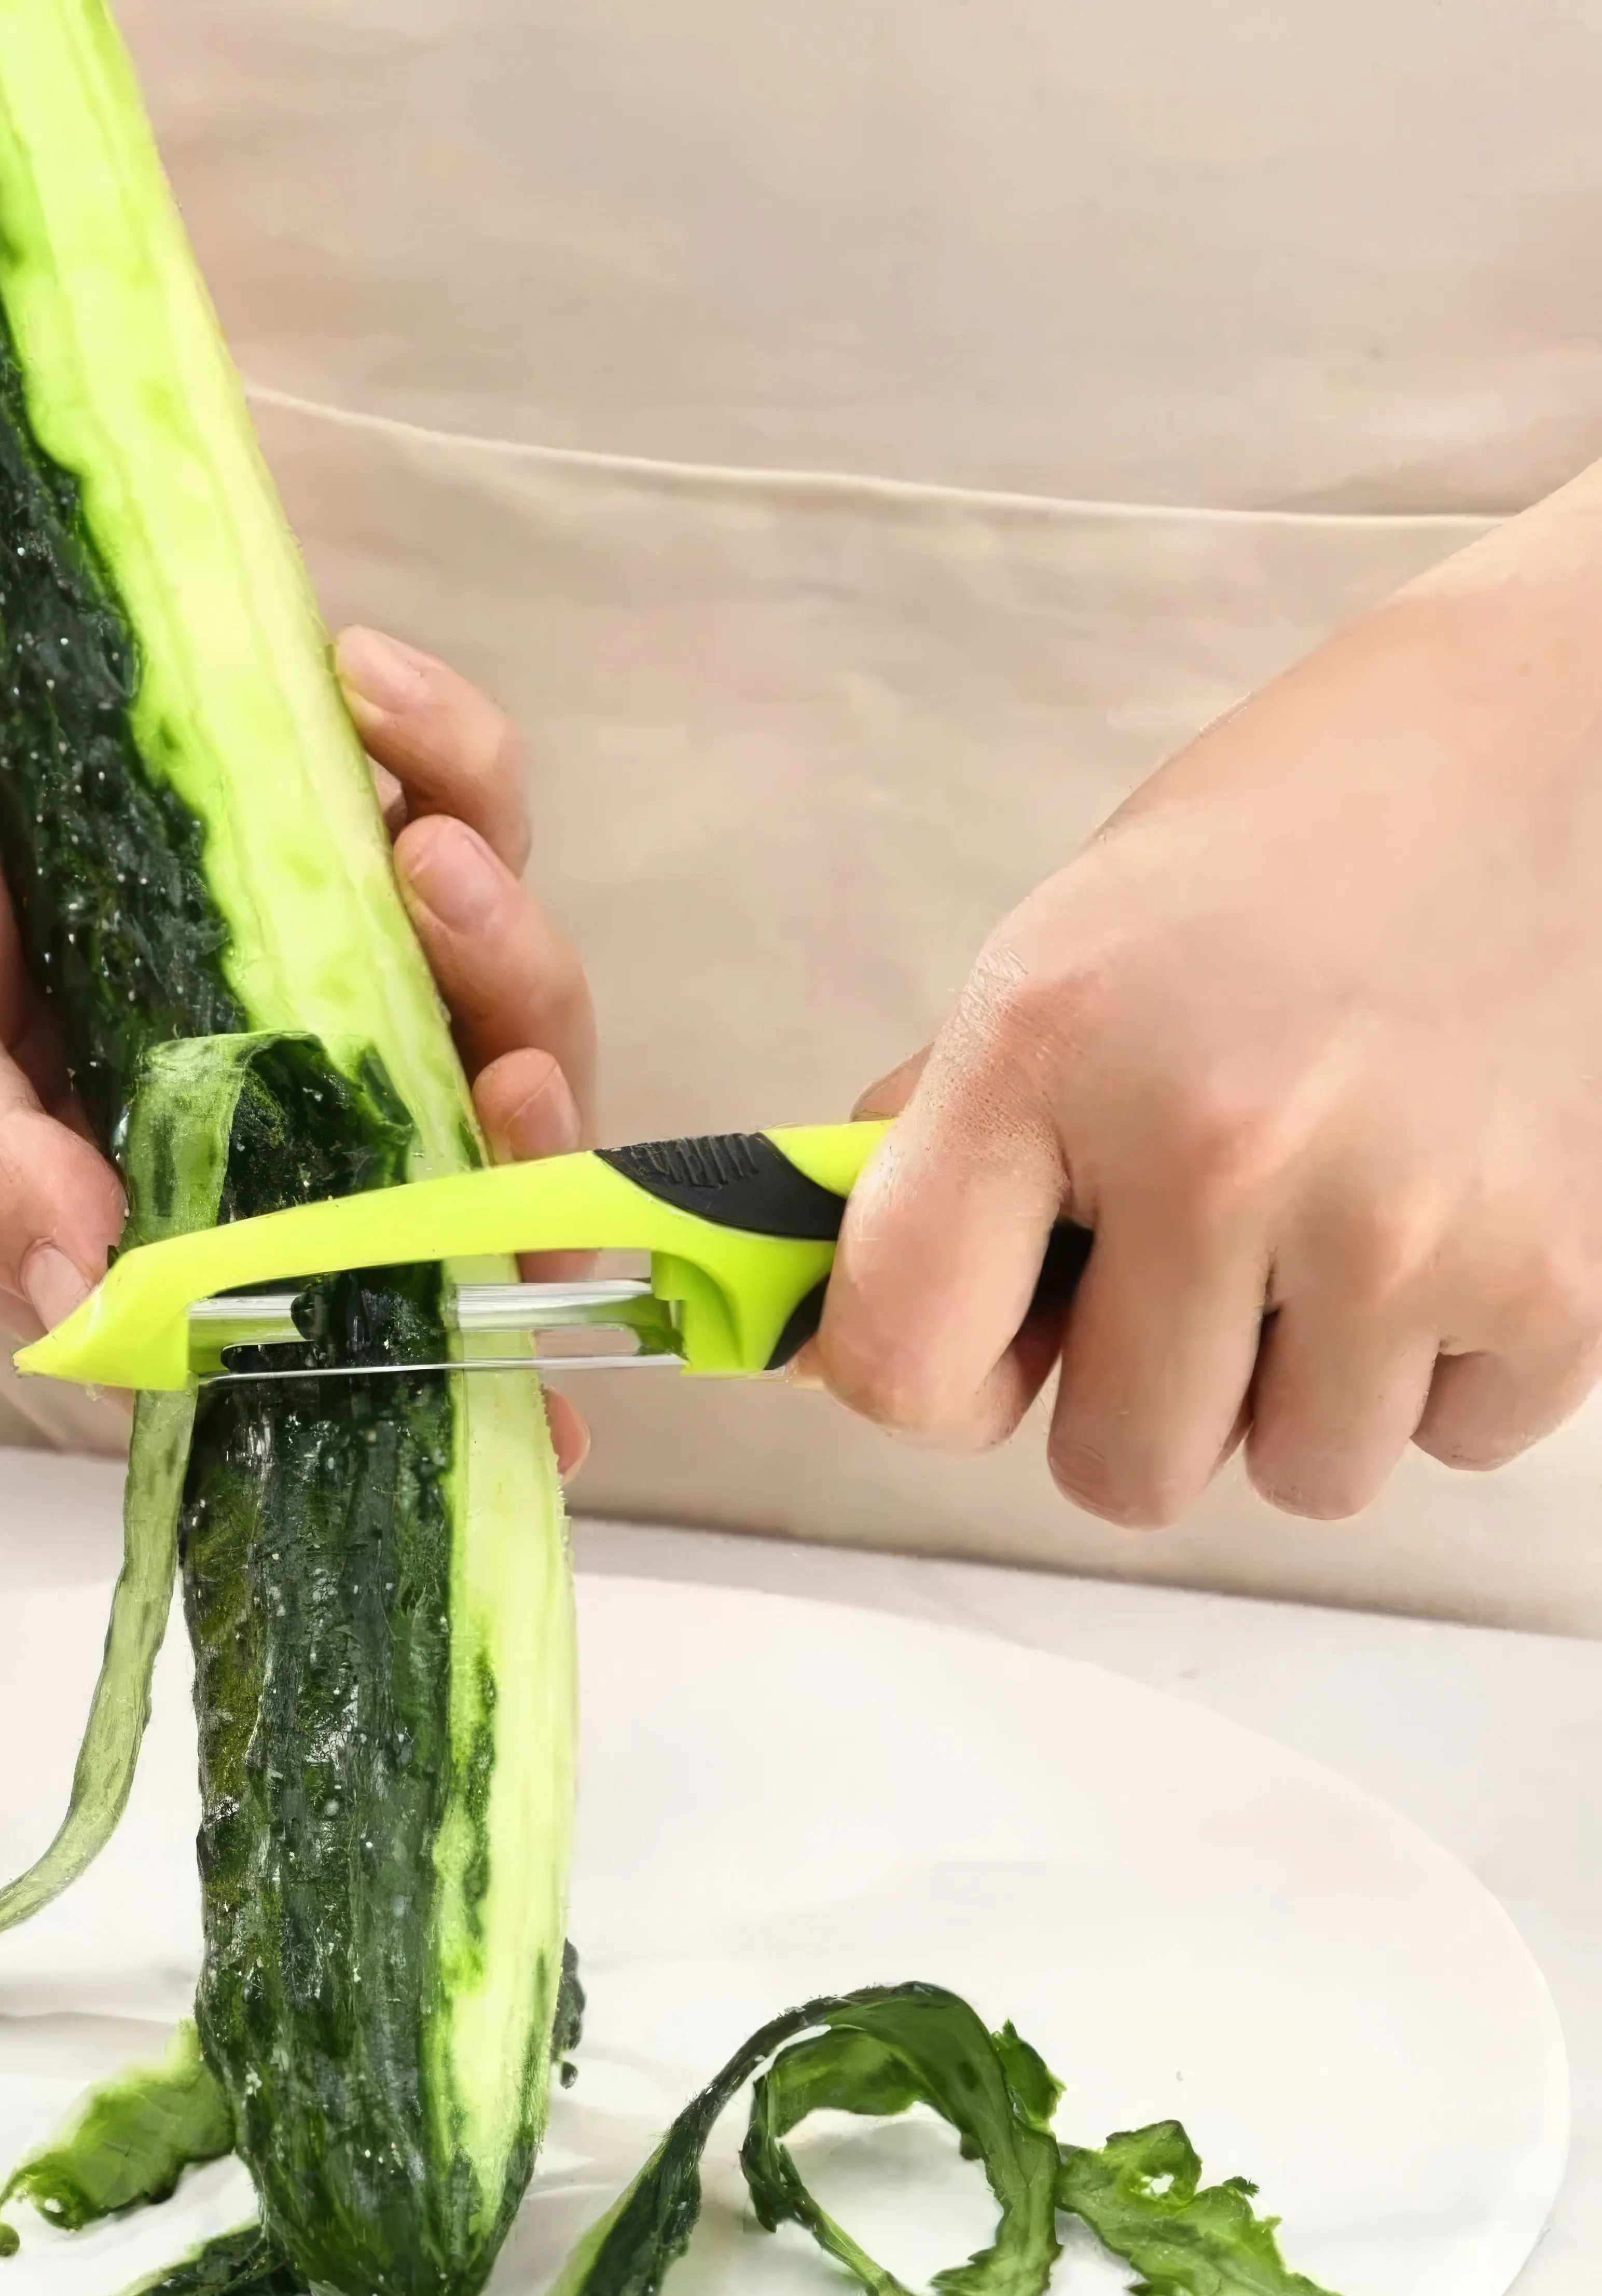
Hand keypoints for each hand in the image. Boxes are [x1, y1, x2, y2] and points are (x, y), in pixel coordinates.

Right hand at [0, 527, 596, 1388]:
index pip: (285, 1318)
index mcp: (95, 1184)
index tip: (517, 1335)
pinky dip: (451, 759)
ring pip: (478, 1004)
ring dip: (498, 942)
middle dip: (509, 1147)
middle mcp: (212, 1093)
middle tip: (511, 1072)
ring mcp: (280, 954)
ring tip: (426, 840)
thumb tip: (88, 1300)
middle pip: (433, 1173)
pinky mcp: (314, 819)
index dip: (423, 1349)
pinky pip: (453, 814)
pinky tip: (365, 682)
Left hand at [813, 473, 1601, 1525]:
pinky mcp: (1565, 1283)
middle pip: (1116, 1475)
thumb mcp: (1063, 953)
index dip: (928, 1384)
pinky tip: (1441, 1214)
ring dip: (1297, 1392)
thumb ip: (947, 1147)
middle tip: (1187, 1264)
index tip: (981, 1340)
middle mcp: (1221, 1148)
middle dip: (1138, 1398)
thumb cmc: (1293, 845)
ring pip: (1298, 1479)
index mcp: (1048, 1049)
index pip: (902, 1366)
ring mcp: (1404, 1228)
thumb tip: (837, 1325)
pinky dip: (1438, 1365)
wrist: (1564, 745)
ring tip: (1327, 1224)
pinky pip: (1450, 1443)